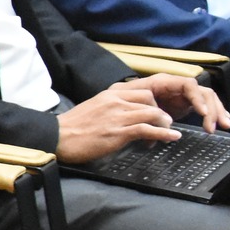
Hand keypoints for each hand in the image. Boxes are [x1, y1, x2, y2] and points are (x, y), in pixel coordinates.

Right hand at [56, 83, 180, 161]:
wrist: (57, 137)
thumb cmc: (72, 128)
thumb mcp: (93, 109)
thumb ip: (111, 108)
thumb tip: (125, 117)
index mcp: (110, 94)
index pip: (142, 92)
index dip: (154, 103)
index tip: (157, 114)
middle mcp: (116, 101)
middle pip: (151, 100)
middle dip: (162, 113)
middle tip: (163, 125)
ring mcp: (118, 116)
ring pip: (153, 114)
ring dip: (165, 125)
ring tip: (169, 133)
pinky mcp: (118, 132)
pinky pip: (148, 129)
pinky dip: (164, 134)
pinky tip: (172, 137)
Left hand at [127, 73, 228, 131]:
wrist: (122, 103)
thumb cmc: (123, 99)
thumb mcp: (127, 98)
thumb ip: (139, 106)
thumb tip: (155, 119)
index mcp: (164, 81)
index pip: (189, 85)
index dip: (197, 98)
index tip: (202, 113)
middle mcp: (177, 86)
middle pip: (203, 92)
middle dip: (213, 108)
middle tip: (216, 126)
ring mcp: (183, 95)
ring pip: (207, 100)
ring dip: (218, 112)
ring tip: (224, 126)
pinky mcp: (185, 104)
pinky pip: (205, 107)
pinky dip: (214, 114)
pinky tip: (222, 122)